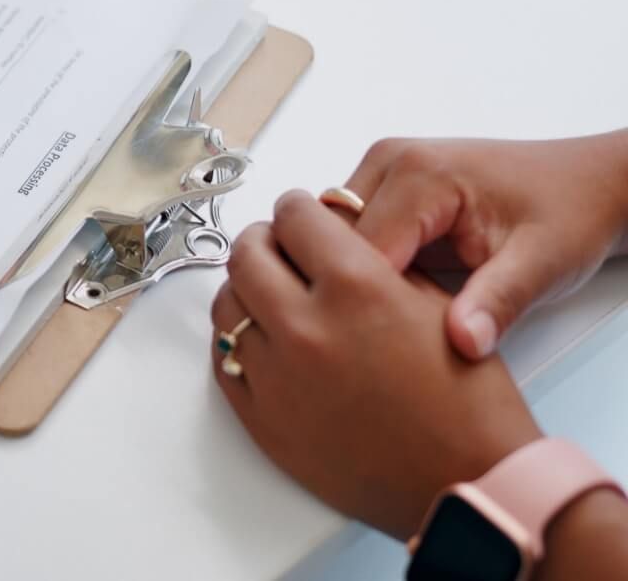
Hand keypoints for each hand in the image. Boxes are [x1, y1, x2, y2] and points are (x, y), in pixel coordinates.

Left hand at [211, 191, 542, 538]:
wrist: (470, 484)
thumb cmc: (469, 400)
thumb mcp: (437, 305)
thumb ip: (372, 261)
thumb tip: (328, 239)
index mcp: (356, 286)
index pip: (294, 216)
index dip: (298, 210)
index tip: (301, 216)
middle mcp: (306, 326)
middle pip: (247, 254)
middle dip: (263, 241)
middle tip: (280, 248)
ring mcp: (276, 375)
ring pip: (226, 304)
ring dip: (245, 289)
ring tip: (271, 294)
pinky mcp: (262, 419)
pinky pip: (224, 359)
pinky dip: (237, 338)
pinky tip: (262, 337)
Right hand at [341, 134, 627, 359]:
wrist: (591, 183)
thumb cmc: (570, 211)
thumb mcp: (544, 263)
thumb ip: (499, 301)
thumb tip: (463, 341)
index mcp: (419, 172)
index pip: (354, 249)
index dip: (360, 304)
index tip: (377, 348)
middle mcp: (390, 162)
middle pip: (329, 241)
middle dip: (347, 290)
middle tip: (382, 340)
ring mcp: (383, 171)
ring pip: (330, 239)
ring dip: (349, 280)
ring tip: (388, 321)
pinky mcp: (385, 188)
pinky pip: (349, 234)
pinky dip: (361, 269)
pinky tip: (394, 299)